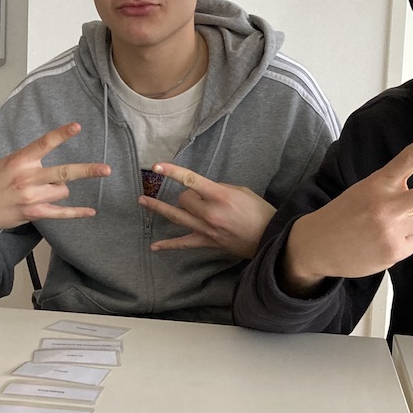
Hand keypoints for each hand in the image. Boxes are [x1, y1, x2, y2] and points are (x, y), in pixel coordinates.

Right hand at [0, 123, 110, 238]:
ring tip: (41, 191)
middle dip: (87, 171)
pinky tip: (90, 212)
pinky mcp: (34, 213)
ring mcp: (32, 197)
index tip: (77, 126)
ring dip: (59, 190)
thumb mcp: (6, 163)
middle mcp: (28, 177)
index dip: (62, 134)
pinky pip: (61, 213)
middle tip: (107, 169)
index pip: (44, 143)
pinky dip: (77, 213)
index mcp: (20, 160)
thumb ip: (29, 160)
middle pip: (64, 172)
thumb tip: (52, 161)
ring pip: (63, 190)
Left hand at [137, 163, 275, 258]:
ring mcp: (206, 229)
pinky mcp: (207, 242)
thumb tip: (202, 191)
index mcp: (220, 196)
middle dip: (186, 195)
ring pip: (176, 217)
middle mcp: (210, 213)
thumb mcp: (241, 191)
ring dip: (157, 208)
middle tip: (200, 197)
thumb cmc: (259, 212)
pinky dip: (168, 245)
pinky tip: (154, 246)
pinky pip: (183, 243)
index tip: (156, 166)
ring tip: (142, 201)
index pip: (190, 180)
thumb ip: (219, 189)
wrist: (270, 237)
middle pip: (183, 199)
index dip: (172, 172)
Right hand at [283, 121, 412, 295]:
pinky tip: (382, 243)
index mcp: (379, 183)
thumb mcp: (366, 194)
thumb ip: (400, 197)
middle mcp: (387, 204)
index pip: (410, 158)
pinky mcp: (393, 251)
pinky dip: (406, 243)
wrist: (315, 245)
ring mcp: (391, 229)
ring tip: (390, 227)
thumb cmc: (345, 216)